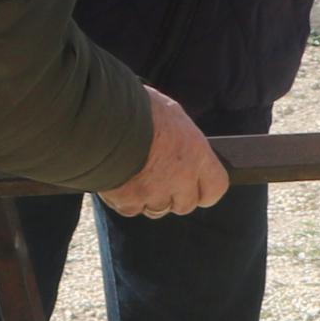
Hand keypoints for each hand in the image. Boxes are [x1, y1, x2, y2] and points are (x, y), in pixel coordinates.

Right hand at [102, 88, 227, 217]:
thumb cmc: (139, 110)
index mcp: (196, 154)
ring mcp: (154, 192)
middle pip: (185, 205)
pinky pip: (131, 210)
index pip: (216, 188)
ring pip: (157, 210)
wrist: (103, 118)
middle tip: (159, 180)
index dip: (205, 191)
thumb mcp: (173, 116)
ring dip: (150, 200)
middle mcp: (180, 177)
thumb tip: (184, 148)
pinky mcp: (129, 200)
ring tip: (137, 177)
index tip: (197, 189)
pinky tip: (120, 182)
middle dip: (174, 197)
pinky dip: (126, 201)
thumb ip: (183, 141)